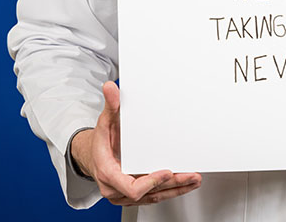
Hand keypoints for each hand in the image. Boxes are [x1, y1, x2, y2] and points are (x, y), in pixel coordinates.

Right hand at [71, 81, 201, 205]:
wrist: (92, 156)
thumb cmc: (101, 141)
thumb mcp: (105, 121)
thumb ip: (111, 105)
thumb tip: (110, 88)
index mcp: (109, 173)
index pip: (131, 187)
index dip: (150, 183)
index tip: (166, 172)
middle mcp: (116, 188)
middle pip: (148, 193)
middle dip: (171, 185)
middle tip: (190, 176)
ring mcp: (125, 194)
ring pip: (153, 196)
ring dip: (176, 189)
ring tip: (194, 179)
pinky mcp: (134, 194)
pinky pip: (154, 195)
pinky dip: (170, 190)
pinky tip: (185, 184)